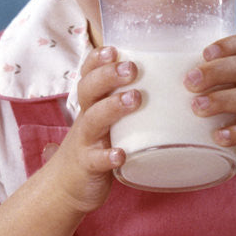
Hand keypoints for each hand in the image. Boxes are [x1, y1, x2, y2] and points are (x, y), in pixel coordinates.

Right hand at [44, 46, 138, 213]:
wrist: (65, 186)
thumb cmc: (96, 145)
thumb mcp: (106, 119)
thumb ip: (126, 99)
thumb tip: (170, 77)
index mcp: (92, 103)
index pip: (88, 73)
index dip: (97, 60)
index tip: (114, 48)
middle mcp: (86, 118)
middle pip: (89, 89)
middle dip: (108, 75)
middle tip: (132, 68)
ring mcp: (85, 141)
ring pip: (93, 120)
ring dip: (112, 107)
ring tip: (134, 98)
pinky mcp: (88, 166)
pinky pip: (96, 160)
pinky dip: (108, 156)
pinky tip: (122, 154)